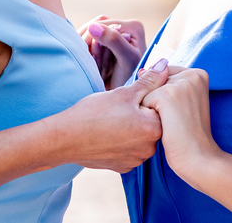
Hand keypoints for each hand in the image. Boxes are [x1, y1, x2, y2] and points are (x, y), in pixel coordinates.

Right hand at [55, 57, 169, 172]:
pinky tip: (108, 134)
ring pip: (140, 136)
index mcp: (154, 129)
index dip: (145, 97)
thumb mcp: (124, 92)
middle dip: (140, 113)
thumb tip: (165, 65)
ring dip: (132, 128)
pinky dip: (122, 141)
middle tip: (118, 108)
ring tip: (112, 121)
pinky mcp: (123, 166)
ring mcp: (136, 160)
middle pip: (151, 123)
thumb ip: (149, 80)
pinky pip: (129, 149)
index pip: (160, 107)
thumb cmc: (94, 113)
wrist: (66, 139)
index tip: (129, 98)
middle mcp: (149, 149)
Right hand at [79, 16, 146, 89]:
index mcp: (132, 26)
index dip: (92, 39)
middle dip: (92, 48)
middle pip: (93, 30)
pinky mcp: (106, 45)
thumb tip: (93, 25)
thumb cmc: (132, 79)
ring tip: (99, 68)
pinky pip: (88, 46)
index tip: (93, 58)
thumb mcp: (127, 59)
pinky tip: (96, 67)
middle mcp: (124, 27)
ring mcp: (114, 36)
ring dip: (90, 54)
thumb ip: (114, 40)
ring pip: (89, 38)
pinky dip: (89, 57)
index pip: (101, 24)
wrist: (128, 96)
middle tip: (98, 64)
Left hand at [140, 66, 222, 183]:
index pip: (165, 76)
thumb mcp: (183, 102)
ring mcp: (180, 83)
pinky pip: (142, 101)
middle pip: (156, 82)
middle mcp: (192, 73)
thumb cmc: (188, 134)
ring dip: (152, 110)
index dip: (166, 99)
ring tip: (172, 124)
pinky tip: (165, 128)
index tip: (182, 115)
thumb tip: (142, 70)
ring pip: (148, 91)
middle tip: (178, 121)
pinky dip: (147, 118)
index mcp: (199, 73)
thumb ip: (166, 83)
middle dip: (158, 102)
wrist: (199, 158)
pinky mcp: (166, 94)